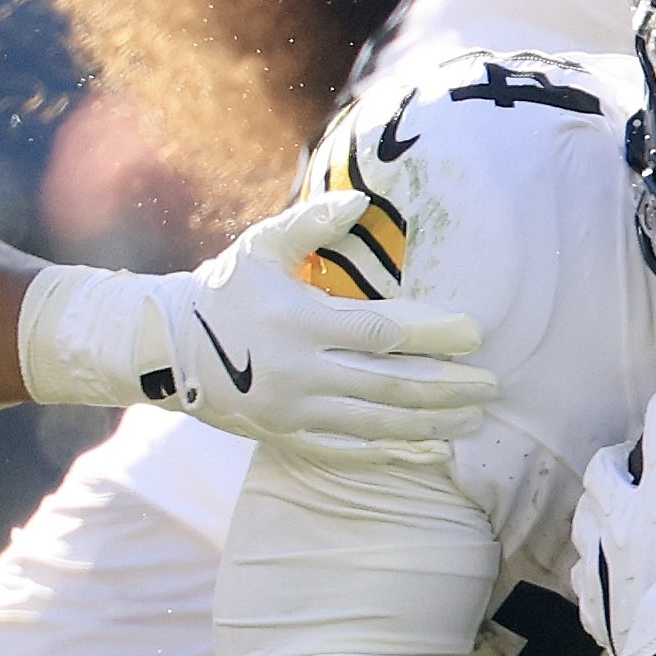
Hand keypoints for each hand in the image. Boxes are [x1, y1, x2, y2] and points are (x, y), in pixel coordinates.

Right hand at [24, 190, 495, 454]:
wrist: (162, 348)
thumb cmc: (222, 289)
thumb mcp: (261, 247)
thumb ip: (312, 223)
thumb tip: (362, 201)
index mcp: (300, 321)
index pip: (382, 332)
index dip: (433, 335)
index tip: (475, 334)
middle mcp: (300, 372)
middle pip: (391, 384)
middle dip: (447, 386)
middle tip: (492, 385)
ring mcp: (293, 411)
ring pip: (377, 423)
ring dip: (432, 423)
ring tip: (474, 418)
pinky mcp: (286, 438)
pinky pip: (349, 453)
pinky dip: (394, 454)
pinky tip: (432, 452)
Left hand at [571, 386, 655, 655]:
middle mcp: (622, 522)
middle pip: (604, 465)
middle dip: (623, 452)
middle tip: (644, 454)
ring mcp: (599, 563)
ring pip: (584, 511)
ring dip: (601, 500)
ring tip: (624, 502)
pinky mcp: (592, 601)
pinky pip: (582, 565)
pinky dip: (596, 555)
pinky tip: (615, 563)